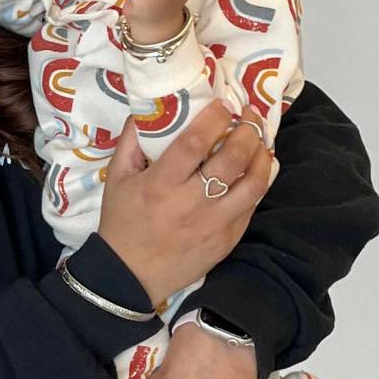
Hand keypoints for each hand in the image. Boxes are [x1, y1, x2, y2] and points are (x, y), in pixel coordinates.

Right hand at [98, 101, 270, 304]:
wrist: (130, 275)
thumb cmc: (122, 221)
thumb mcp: (116, 178)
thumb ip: (131, 141)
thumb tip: (150, 108)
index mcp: (160, 184)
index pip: (195, 142)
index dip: (215, 118)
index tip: (223, 104)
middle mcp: (191, 203)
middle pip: (232, 159)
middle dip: (247, 130)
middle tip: (248, 116)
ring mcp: (214, 224)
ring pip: (253, 183)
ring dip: (262, 155)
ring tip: (260, 141)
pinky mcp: (227, 240)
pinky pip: (252, 206)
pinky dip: (258, 182)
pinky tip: (257, 168)